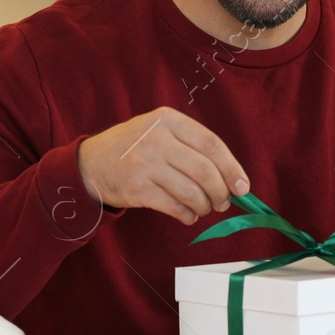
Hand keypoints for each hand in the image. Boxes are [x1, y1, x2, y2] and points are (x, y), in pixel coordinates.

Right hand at [77, 107, 249, 224]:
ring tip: (204, 208)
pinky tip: (188, 215)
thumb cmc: (135, 147)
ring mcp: (145, 164)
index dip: (232, 168)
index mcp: (168, 119)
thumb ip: (191, 145)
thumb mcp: (159, 130)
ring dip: (204, 206)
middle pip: (205, 171)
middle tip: (223, 202)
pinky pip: (175, 206)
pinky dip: (187, 215)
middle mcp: (157, 138)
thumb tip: (232, 177)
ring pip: (192, 192)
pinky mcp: (137, 188)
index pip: (212, 144)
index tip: (243, 187)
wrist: (90, 163)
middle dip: (221, 192)